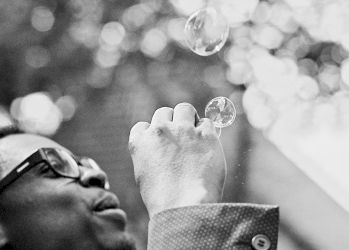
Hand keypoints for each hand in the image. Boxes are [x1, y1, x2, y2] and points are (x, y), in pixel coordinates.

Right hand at [128, 103, 225, 217]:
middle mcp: (159, 131)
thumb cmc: (163, 199)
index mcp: (140, 141)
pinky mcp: (205, 134)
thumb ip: (149, 155)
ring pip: (185, 109)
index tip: (161, 146)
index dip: (153, 135)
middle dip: (171, 123)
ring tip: (195, 135)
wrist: (184, 206)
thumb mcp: (144, 176)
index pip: (143, 126)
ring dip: (189, 119)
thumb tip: (162, 149)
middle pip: (164, 112)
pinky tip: (208, 146)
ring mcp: (183, 130)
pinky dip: (207, 132)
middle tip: (180, 139)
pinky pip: (207, 122)